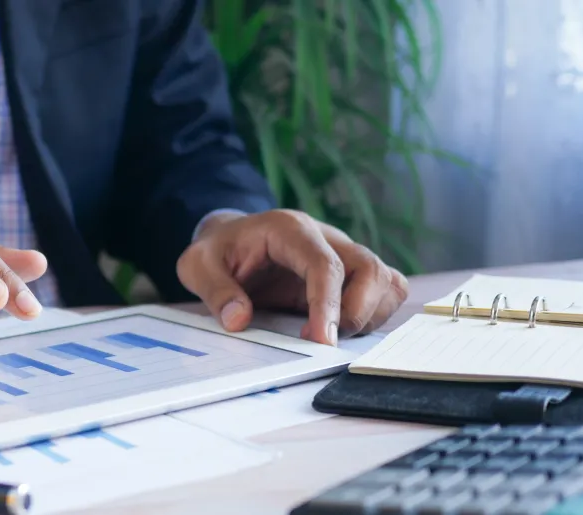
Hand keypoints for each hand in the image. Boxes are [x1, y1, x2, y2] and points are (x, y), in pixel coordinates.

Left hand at [176, 209, 407, 344]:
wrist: (229, 240)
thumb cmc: (217, 251)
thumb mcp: (197, 266)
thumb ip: (216, 291)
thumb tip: (239, 320)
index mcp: (290, 230)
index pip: (325, 264)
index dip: (328, 304)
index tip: (321, 341)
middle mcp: (326, 237)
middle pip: (370, 269)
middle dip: (356, 312)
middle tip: (322, 342)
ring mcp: (343, 254)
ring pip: (385, 280)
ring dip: (368, 315)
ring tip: (330, 335)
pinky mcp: (350, 273)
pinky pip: (385, 290)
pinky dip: (375, 314)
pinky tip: (342, 328)